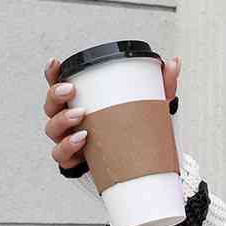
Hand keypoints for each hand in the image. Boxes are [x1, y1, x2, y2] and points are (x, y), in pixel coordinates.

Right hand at [44, 54, 180, 168]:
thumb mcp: (152, 104)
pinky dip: (67, 149)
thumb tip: (174, 62)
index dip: (52, 73)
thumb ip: (163, 83)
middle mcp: (69, 119)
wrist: (140, 163)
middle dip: (56, 95)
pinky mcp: (75, 161)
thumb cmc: (135, 127)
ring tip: (81, 119)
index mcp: (81, 101)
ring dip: (63, 122)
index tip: (56, 63)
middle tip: (71, 91)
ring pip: (52, 130)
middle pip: (50, 105)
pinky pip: (62, 157)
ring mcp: (68, 140)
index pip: (59, 83)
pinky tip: (81, 142)